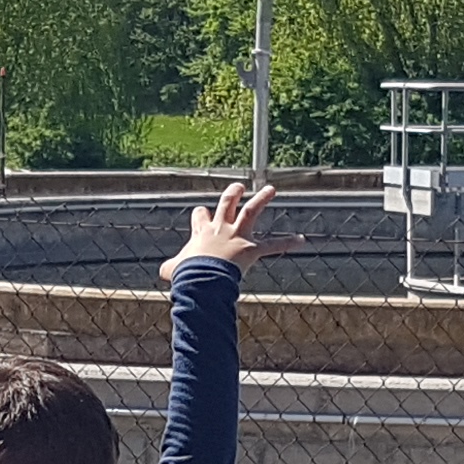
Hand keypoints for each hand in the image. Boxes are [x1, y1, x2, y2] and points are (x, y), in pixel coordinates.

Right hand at [161, 178, 286, 281]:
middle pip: (227, 203)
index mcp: (202, 232)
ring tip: (271, 189)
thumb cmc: (186, 274)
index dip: (201, 214)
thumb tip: (162, 272)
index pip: (200, 216)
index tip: (203, 212)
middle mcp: (221, 228)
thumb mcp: (171, 270)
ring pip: (252, 211)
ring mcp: (237, 236)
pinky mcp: (251, 249)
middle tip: (239, 186)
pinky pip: (273, 245)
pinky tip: (301, 240)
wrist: (202, 277)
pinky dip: (288, 243)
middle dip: (233, 193)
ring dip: (262, 199)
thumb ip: (169, 268)